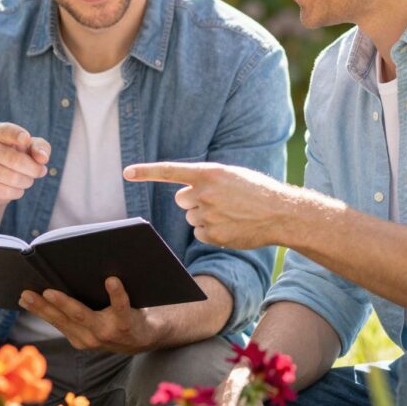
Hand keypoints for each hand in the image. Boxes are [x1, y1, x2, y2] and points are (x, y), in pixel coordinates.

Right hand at [0, 122, 50, 207]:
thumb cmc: (19, 157)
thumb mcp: (33, 149)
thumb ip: (41, 148)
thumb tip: (42, 157)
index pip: (7, 131)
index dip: (17, 135)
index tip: (26, 139)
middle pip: (16, 160)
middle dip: (35, 170)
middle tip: (41, 172)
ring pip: (14, 178)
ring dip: (27, 182)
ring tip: (26, 179)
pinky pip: (7, 191)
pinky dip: (18, 192)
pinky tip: (14, 188)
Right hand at [18, 277, 158, 353]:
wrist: (150, 337)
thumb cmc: (117, 322)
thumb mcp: (93, 322)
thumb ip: (75, 311)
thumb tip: (50, 286)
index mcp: (79, 338)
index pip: (55, 321)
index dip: (38, 309)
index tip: (22, 296)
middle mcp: (90, 338)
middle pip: (63, 319)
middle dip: (43, 307)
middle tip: (28, 292)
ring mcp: (107, 332)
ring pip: (83, 316)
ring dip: (66, 304)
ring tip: (51, 291)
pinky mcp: (126, 324)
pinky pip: (120, 307)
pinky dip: (116, 293)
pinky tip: (112, 280)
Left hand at [124, 161, 293, 248]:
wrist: (280, 213)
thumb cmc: (256, 191)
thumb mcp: (230, 176)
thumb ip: (206, 181)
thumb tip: (184, 197)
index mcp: (208, 172)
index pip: (170, 171)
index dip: (146, 171)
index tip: (126, 172)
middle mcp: (204, 192)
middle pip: (181, 199)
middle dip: (194, 201)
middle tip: (219, 200)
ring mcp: (207, 215)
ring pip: (191, 218)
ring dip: (205, 216)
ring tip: (230, 213)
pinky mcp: (212, 235)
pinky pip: (200, 234)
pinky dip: (211, 232)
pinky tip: (230, 226)